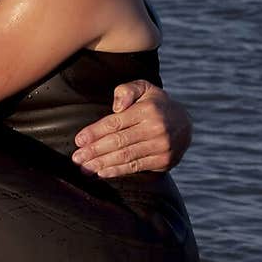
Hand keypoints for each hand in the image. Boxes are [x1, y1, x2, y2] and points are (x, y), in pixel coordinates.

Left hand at [72, 80, 192, 177]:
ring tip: (84, 167)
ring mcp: (162, 146)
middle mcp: (156, 128)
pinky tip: (102, 172)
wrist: (185, 124)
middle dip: (94, 151)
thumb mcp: (144, 88)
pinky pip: (136, 167)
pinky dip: (117, 171)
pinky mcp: (164, 161)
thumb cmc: (155, 105)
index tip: (79, 140)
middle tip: (76, 158)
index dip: (95, 132)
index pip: (116, 123)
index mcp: (148, 110)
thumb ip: (127, 90)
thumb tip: (116, 106)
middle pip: (118, 142)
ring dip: (102, 164)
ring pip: (125, 156)